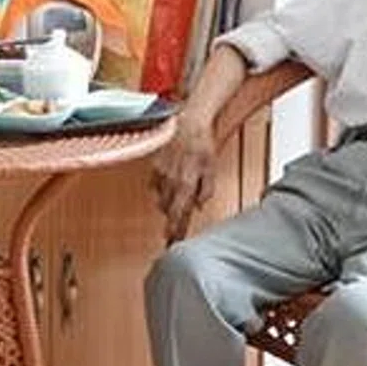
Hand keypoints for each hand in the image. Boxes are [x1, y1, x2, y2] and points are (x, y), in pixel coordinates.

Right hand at [151, 114, 216, 237]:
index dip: (175, 230)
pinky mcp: (154, 168)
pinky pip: (155, 187)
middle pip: (168, 211)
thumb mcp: (212, 168)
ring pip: (161, 200)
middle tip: (178, 225)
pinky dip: (162, 190)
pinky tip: (171, 184)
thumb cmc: (202, 144)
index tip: (172, 242)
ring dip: (169, 204)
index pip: (179, 214)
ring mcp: (160, 175)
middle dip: (173, 218)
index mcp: (186, 184)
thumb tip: (198, 205)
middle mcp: (170, 181)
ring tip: (179, 198)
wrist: (188, 123)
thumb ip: (206, 190)